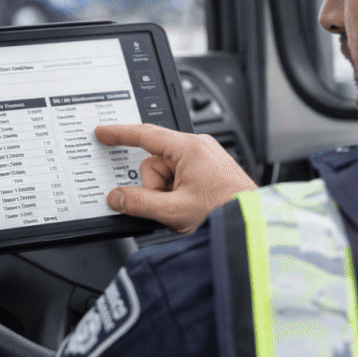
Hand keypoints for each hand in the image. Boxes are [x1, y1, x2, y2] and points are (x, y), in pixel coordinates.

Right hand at [95, 124, 257, 233]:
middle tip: (170, 208)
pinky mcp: (209, 172)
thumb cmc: (227, 211)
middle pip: (154, 164)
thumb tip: (118, 198)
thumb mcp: (175, 211)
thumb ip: (140, 203)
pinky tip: (191, 210)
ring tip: (186, 212)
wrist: (254, 224)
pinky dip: (179, 196)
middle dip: (155, 189)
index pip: (145, 134)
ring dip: (168, 197)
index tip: (103, 132)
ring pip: (166, 176)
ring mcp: (204, 160)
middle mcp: (197, 148)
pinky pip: (180, 180)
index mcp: (189, 147)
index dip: (120, 134)